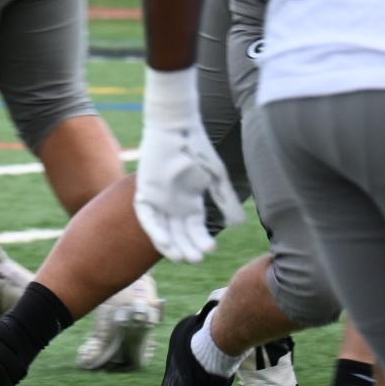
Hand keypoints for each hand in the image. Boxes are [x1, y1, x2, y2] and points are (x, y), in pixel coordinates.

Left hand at [134, 65, 242, 261]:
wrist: (178, 125)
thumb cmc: (198, 148)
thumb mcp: (216, 177)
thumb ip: (226, 200)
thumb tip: (240, 224)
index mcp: (189, 201)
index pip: (194, 228)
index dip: (201, 240)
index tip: (211, 250)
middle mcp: (172, 203)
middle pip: (179, 233)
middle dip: (187, 247)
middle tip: (196, 259)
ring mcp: (158, 198)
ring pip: (162, 229)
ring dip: (170, 245)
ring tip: (180, 258)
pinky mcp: (145, 191)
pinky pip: (146, 216)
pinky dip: (154, 230)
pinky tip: (164, 243)